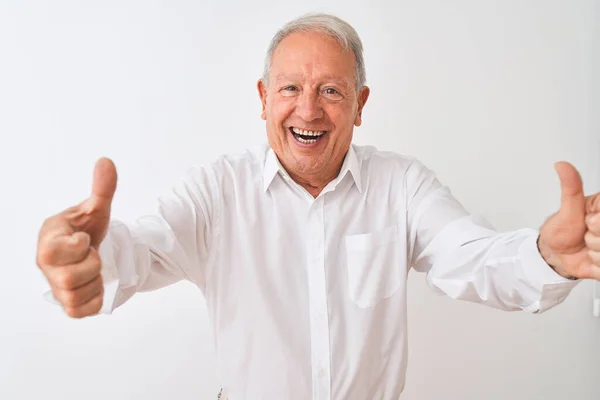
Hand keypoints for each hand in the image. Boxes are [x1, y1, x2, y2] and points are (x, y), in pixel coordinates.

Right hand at [36, 158, 117, 317]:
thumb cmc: (86, 229)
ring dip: (95, 281)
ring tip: (93, 268)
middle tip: (92, 255)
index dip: (78, 245)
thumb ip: (102, 188)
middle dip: (91, 265)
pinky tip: (95, 283)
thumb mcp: (96, 208)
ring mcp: (56, 287)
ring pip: (76, 297)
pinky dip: (96, 298)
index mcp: (48, 241)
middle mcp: (46, 267)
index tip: (84, 238)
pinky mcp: (69, 305)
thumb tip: (106, 162)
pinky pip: (83, 310)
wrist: (90, 250)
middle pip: (69, 279)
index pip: (54, 252)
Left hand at [537, 161, 599, 279]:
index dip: (595, 222)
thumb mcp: (567, 208)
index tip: (588, 220)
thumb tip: (561, 165)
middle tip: (586, 234)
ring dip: (594, 254)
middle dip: (594, 238)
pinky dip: (596, 266)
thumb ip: (570, 187)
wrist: (556, 255)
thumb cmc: (563, 230)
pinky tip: (593, 259)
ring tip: (589, 247)